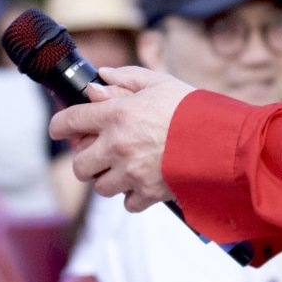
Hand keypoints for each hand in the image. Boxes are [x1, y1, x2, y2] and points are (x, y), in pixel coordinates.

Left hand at [48, 66, 194, 211]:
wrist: (222, 140)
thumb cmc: (190, 107)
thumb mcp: (158, 82)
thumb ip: (125, 79)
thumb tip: (99, 80)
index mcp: (116, 114)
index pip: (69, 121)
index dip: (58, 124)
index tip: (58, 128)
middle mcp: (117, 145)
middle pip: (80, 164)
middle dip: (87, 158)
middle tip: (101, 151)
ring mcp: (131, 173)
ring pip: (101, 187)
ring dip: (109, 178)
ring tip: (127, 166)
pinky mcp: (148, 193)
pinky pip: (127, 203)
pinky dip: (132, 195)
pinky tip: (144, 180)